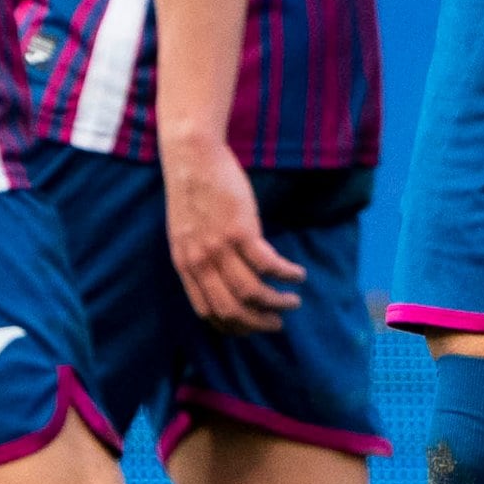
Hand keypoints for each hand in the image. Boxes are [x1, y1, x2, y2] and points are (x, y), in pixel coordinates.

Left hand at [161, 129, 303, 332]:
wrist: (192, 156)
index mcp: (185, 265)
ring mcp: (220, 248)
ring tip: (292, 301)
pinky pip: (269, 266)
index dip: (233, 326)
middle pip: (232, 311)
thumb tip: (222, 275)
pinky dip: (286, 275)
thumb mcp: (186, 232)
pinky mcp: (241, 231)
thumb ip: (200, 256)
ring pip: (253, 293)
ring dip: (277, 304)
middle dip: (258, 324)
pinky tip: (297, 274)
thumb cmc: (193, 190)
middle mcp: (201, 262)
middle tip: (277, 324)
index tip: (251, 327)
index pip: (208, 312)